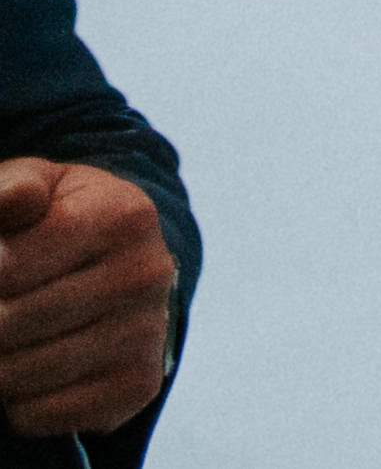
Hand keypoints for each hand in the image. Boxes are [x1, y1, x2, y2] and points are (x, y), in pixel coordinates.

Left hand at [0, 158, 176, 439]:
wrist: (127, 265)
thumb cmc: (60, 222)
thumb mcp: (39, 187)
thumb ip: (13, 188)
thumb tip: (18, 201)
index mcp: (122, 217)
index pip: (7, 269)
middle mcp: (146, 276)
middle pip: (9, 325)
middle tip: (0, 308)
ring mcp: (146, 335)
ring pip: (18, 375)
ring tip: (12, 337)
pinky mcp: (136, 386)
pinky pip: (38, 414)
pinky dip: (18, 400)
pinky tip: (34, 367)